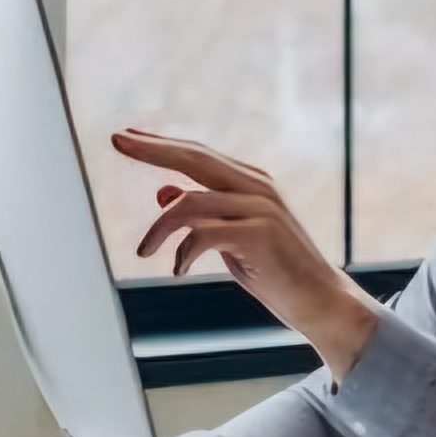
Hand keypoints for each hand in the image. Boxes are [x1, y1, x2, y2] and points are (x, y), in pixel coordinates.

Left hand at [113, 129, 382, 378]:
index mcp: (251, 183)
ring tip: (143, 252)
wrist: (319, 299)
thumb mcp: (232, 237)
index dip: (160, 144)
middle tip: (117, 142)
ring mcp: (260, 208)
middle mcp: (257, 187)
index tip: (125, 137)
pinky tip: (178, 270)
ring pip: (190, 202)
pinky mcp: (259, 234)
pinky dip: (181, 253)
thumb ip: (204, 213)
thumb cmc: (276, 270)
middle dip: (152, 149)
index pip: (198, 154)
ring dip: (158, 229)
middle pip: (194, 158)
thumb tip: (164, 192)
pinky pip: (202, 234)